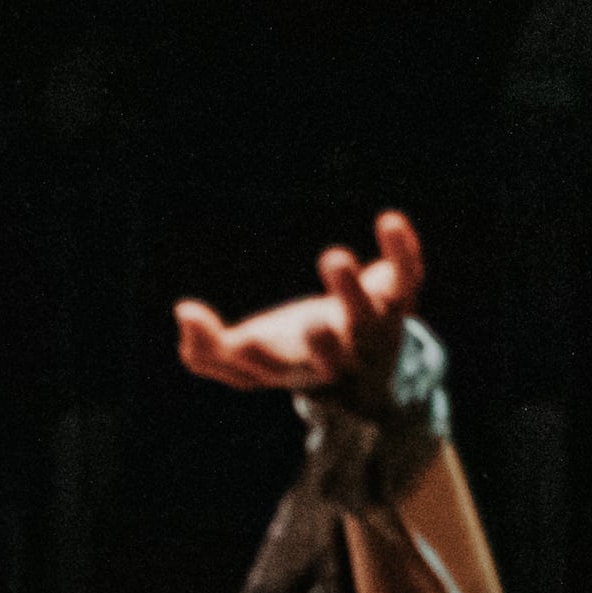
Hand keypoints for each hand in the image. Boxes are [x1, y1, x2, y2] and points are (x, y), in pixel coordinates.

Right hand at [175, 210, 430, 401]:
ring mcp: (372, 327)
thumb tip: (184, 312)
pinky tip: (389, 221)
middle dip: (323, 342)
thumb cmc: (292, 356)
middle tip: (312, 323)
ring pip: (370, 316)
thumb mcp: (246, 362)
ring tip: (332, 258)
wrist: (368, 369)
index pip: (275, 371)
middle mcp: (338, 355)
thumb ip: (205, 351)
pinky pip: (408, 276)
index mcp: (295, 370)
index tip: (241, 342)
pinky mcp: (400, 297)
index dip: (259, 359)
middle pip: (335, 355)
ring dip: (352, 289)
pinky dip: (402, 252)